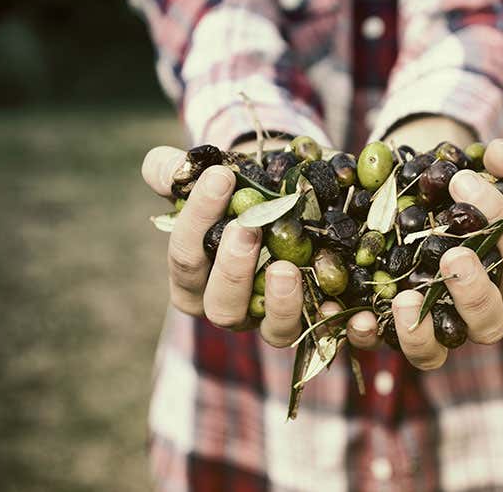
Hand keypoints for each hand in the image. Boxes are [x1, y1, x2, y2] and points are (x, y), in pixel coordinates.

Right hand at [141, 141, 378, 347]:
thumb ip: (172, 170)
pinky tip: (341, 303)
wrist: (286, 194)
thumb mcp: (206, 173)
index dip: (197, 219)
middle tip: (248, 228)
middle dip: (233, 269)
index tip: (221, 177)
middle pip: (221, 306)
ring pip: (273, 331)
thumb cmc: (237, 188)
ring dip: (280, 303)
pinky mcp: (316, 321)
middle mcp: (232, 307)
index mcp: (194, 279)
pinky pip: (325, 333)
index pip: (186, 256)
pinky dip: (333, 321)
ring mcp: (275, 319)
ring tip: (287, 267)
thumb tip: (161, 169)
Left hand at [375, 117, 502, 368]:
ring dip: (421, 332)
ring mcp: (428, 325)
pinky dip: (364, 333)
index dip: (499, 219)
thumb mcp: (482, 164)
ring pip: (434, 353)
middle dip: (474, 293)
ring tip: (405, 299)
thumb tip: (499, 158)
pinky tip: (354, 315)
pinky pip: (377, 344)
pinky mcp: (385, 329)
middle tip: (453, 257)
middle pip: (489, 321)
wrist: (403, 197)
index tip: (462, 182)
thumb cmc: (451, 188)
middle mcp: (469, 307)